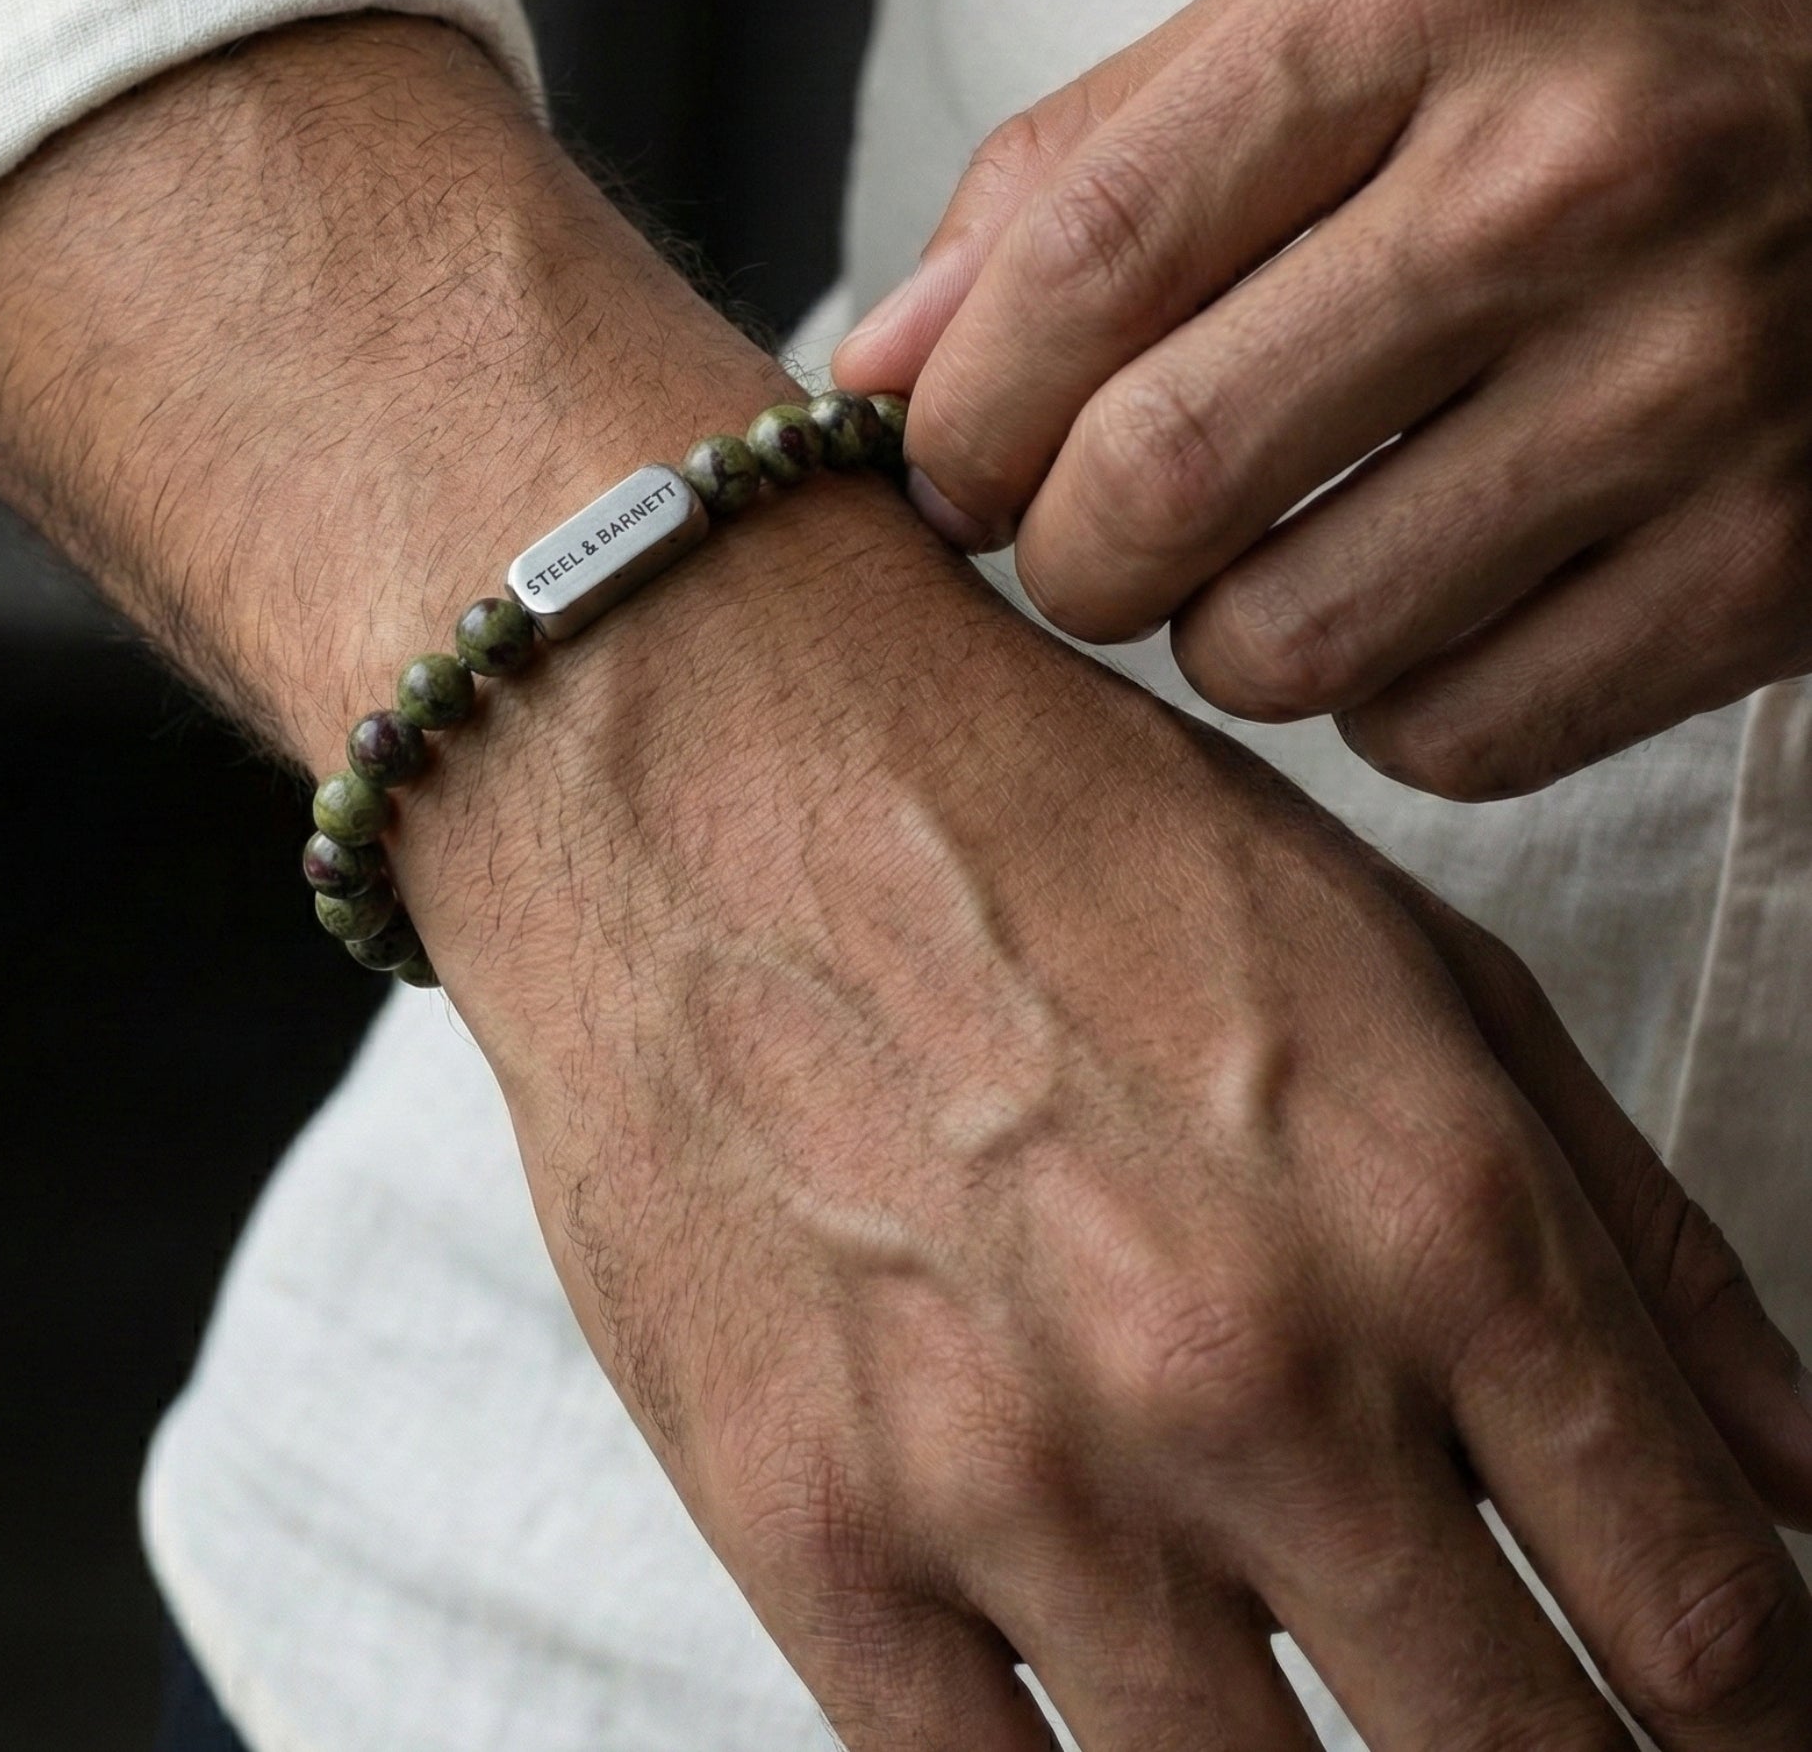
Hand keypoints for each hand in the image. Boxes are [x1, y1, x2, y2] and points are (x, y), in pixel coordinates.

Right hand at [0, 16, 1811, 1746]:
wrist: (697, 744)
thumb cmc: (1039, 818)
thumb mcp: (1391, 950)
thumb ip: (1631, 1231)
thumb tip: (1799, 1480)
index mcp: (1431, 1218)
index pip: (1706, 1627)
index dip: (1749, 1722)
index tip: (1716, 1724)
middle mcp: (1242, 1374)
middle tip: (1522, 1726)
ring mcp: (1011, 1477)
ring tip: (1306, 1701)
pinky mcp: (807, 1526)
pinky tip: (1110, 1705)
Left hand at [834, 0, 1811, 797]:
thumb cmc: (1611, 33)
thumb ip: (1094, 158)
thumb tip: (879, 360)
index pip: (1082, 258)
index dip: (956, 412)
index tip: (938, 466)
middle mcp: (1568, 180)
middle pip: (1158, 478)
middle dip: (1059, 554)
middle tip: (1079, 537)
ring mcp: (1697, 380)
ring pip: (1289, 640)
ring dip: (1220, 634)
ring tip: (1269, 552)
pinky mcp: (1780, 561)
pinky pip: (1455, 733)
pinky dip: (1386, 701)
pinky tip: (1425, 597)